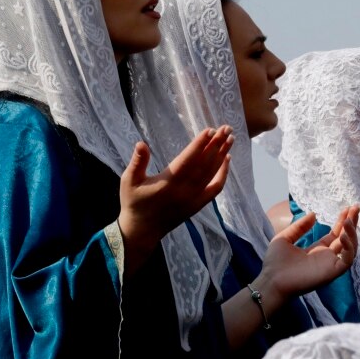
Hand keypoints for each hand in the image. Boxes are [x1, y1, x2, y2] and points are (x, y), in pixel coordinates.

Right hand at [118, 127, 231, 257]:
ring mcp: (193, 199)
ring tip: (230, 138)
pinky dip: (223, 174)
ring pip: (212, 173)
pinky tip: (227, 160)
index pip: (188, 160)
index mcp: (168, 182)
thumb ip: (137, 162)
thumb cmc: (133, 202)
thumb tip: (141, 144)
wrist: (142, 230)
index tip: (210, 130)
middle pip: (204, 164)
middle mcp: (184, 190)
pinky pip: (215, 188)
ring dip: (222, 155)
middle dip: (216, 145)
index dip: (199, 144)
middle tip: (226, 128)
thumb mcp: (129, 181)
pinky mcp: (198, 205)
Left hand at [256, 205, 359, 302]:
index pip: (335, 233)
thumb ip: (299, 227)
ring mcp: (330, 264)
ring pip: (350, 248)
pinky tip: (342, 236)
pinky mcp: (332, 272)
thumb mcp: (285, 238)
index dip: (342, 221)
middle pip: (346, 238)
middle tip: (356, 207)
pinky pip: (347, 260)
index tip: (347, 208)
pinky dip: (348, 248)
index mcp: (317, 249)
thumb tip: (314, 214)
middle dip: (352, 223)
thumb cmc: (275, 262)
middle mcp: (326, 256)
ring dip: (352, 233)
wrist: (271, 280)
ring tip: (348, 221)